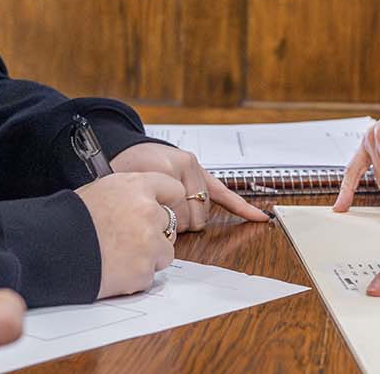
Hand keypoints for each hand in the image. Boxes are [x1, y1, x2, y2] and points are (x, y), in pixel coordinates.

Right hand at [75, 171, 189, 297]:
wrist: (53, 250)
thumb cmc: (70, 220)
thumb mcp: (101, 190)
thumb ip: (130, 193)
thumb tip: (146, 199)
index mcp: (136, 186)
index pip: (172, 188)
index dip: (165, 201)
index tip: (162, 208)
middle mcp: (148, 211)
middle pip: (169, 223)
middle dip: (154, 232)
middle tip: (129, 238)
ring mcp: (149, 242)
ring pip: (165, 252)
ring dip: (149, 256)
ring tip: (119, 255)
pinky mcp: (143, 270)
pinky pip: (150, 275)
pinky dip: (135, 276)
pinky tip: (114, 268)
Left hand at [111, 142, 269, 228]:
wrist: (121, 149)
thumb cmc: (122, 171)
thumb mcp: (130, 191)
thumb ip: (152, 207)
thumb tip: (174, 229)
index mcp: (166, 169)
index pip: (181, 212)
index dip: (171, 224)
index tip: (160, 226)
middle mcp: (184, 165)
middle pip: (195, 213)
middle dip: (182, 222)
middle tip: (165, 217)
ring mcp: (194, 167)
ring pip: (205, 208)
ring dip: (194, 216)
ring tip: (175, 209)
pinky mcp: (199, 168)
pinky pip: (223, 191)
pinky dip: (239, 206)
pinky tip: (258, 217)